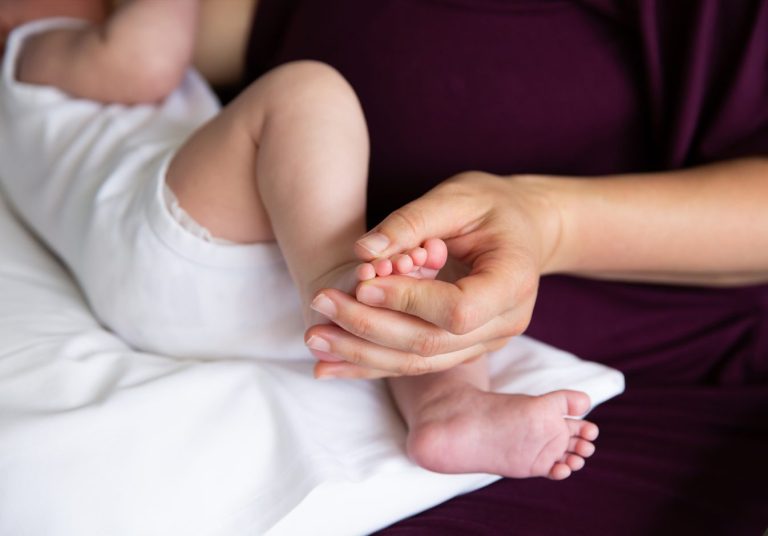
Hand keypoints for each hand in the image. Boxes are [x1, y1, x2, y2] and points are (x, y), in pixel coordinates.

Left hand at [305, 171, 562, 378]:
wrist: (524, 229)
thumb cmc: (492, 205)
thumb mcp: (457, 197)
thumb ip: (412, 221)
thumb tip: (363, 252)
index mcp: (513, 281)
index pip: (457, 309)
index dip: (407, 301)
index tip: (362, 285)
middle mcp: (505, 322)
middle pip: (432, 342)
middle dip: (370, 328)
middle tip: (321, 305)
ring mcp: (486, 341)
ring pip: (420, 361)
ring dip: (363, 354)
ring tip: (316, 339)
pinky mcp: (464, 348)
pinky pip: (417, 362)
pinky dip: (372, 362)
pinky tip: (331, 365)